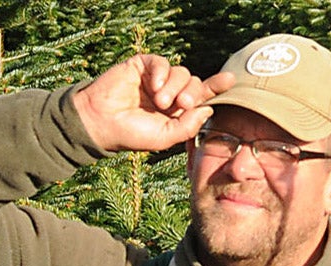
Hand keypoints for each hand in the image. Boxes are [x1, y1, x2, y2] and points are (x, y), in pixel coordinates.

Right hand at [73, 54, 232, 153]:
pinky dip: (161, 73)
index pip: (200, 97)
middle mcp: (169, 93)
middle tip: (181, 103)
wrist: (100, 123)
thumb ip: (187, 127)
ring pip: (182, 72)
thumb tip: (209, 109)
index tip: (231, 81)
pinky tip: (152, 87)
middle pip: (195, 83)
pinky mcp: (143, 66)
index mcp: (175, 111)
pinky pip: (163, 62)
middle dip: (193, 92)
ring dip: (174, 87)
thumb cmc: (129, 134)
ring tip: (159, 101)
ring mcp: (156, 79)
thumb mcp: (163, 137)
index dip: (215, 88)